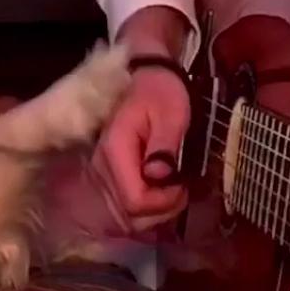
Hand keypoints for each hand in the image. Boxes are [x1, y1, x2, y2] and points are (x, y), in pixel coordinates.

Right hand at [91, 66, 190, 232]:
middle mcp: (105, 166)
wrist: (148, 78)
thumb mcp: (172, 114)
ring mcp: (106, 171)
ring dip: (160, 207)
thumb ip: (165, 145)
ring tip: (178, 186)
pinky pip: (131, 200)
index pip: (134, 200)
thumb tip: (159, 175)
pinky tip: (167, 185)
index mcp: (117, 151)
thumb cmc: (162, 93)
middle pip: (131, 212)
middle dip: (164, 207)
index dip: (162, 202)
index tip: (183, 185)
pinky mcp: (114, 173)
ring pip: (130, 212)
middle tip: (185, 186)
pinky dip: (153, 201)